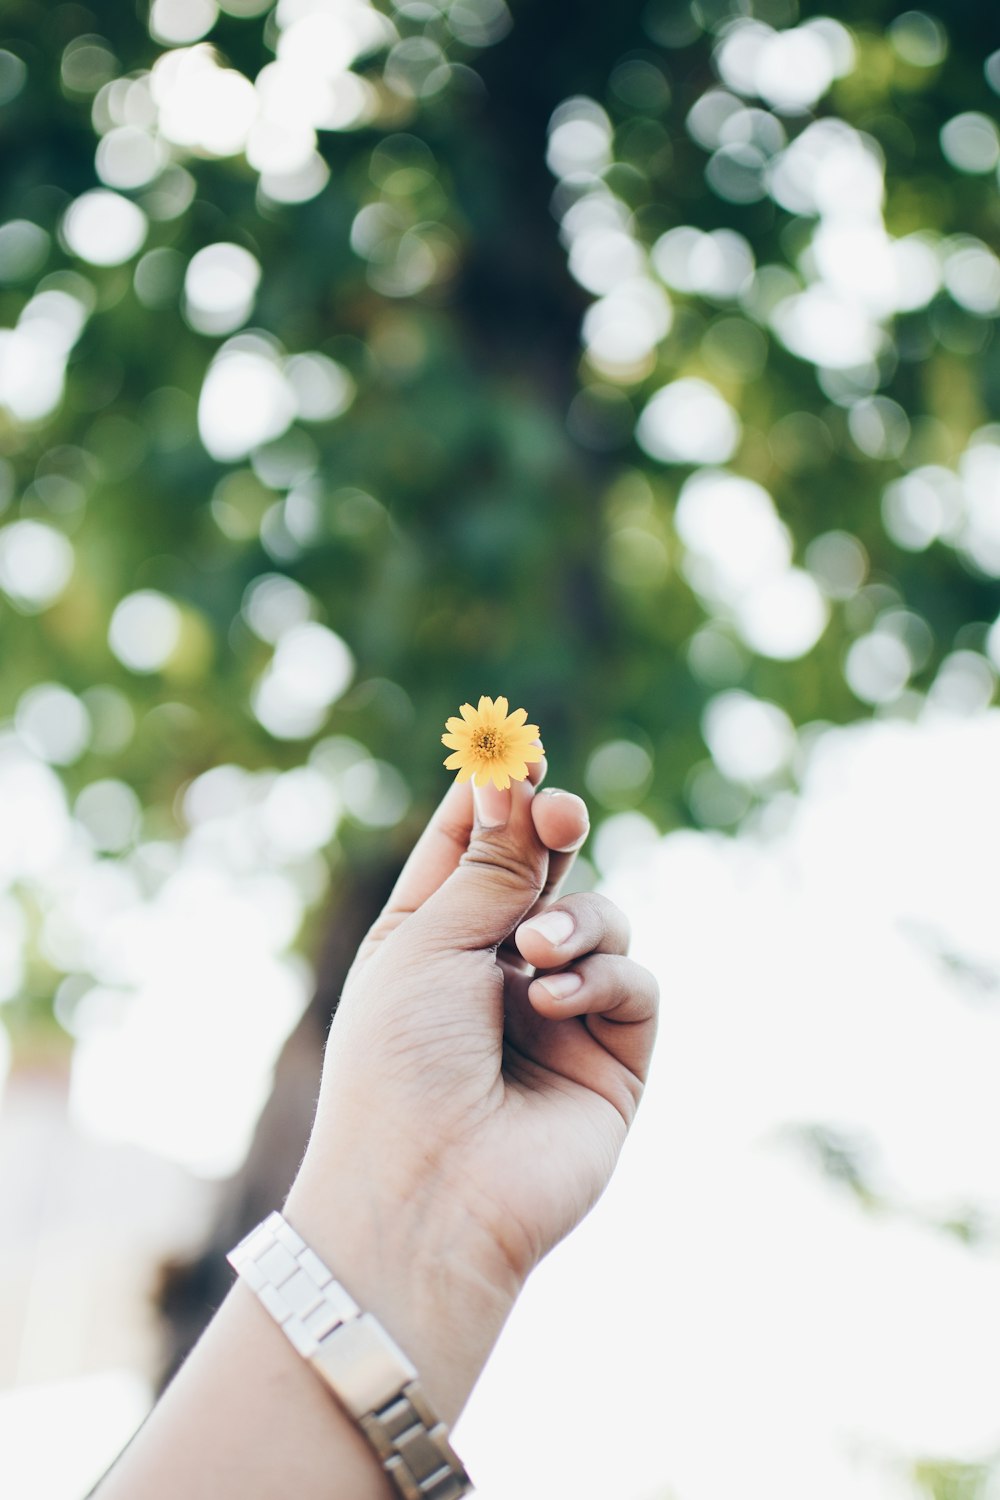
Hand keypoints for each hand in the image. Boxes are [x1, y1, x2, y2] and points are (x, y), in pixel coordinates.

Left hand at [286, 760, 658, 1420]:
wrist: (428, 1195)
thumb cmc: (399, 1064)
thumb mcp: (429, 945)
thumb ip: (488, 867)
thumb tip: (513, 781)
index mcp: (431, 939)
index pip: (473, 846)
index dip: (498, 797)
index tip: (519, 751)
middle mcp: (497, 970)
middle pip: (542, 872)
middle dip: (551, 836)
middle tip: (557, 816)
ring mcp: (559, 1014)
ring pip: (599, 917)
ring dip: (572, 920)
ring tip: (532, 956)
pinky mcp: (614, 1057)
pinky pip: (632, 981)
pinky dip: (599, 978)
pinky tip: (552, 1005)